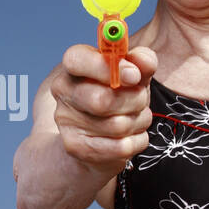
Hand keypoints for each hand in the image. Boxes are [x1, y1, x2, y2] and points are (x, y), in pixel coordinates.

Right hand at [51, 44, 157, 178]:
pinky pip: (121, 146)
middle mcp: (64, 93)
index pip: (76, 60)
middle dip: (134, 100)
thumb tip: (143, 61)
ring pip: (118, 125)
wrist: (101, 138)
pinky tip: (131, 136)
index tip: (134, 75)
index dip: (106, 67)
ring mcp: (67, 122)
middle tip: (140, 99)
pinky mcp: (76, 148)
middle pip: (102, 99)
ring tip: (135, 117)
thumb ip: (142, 62)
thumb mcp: (134, 75)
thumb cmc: (118, 98)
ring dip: (139, 121)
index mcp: (74, 67)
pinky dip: (137, 140)